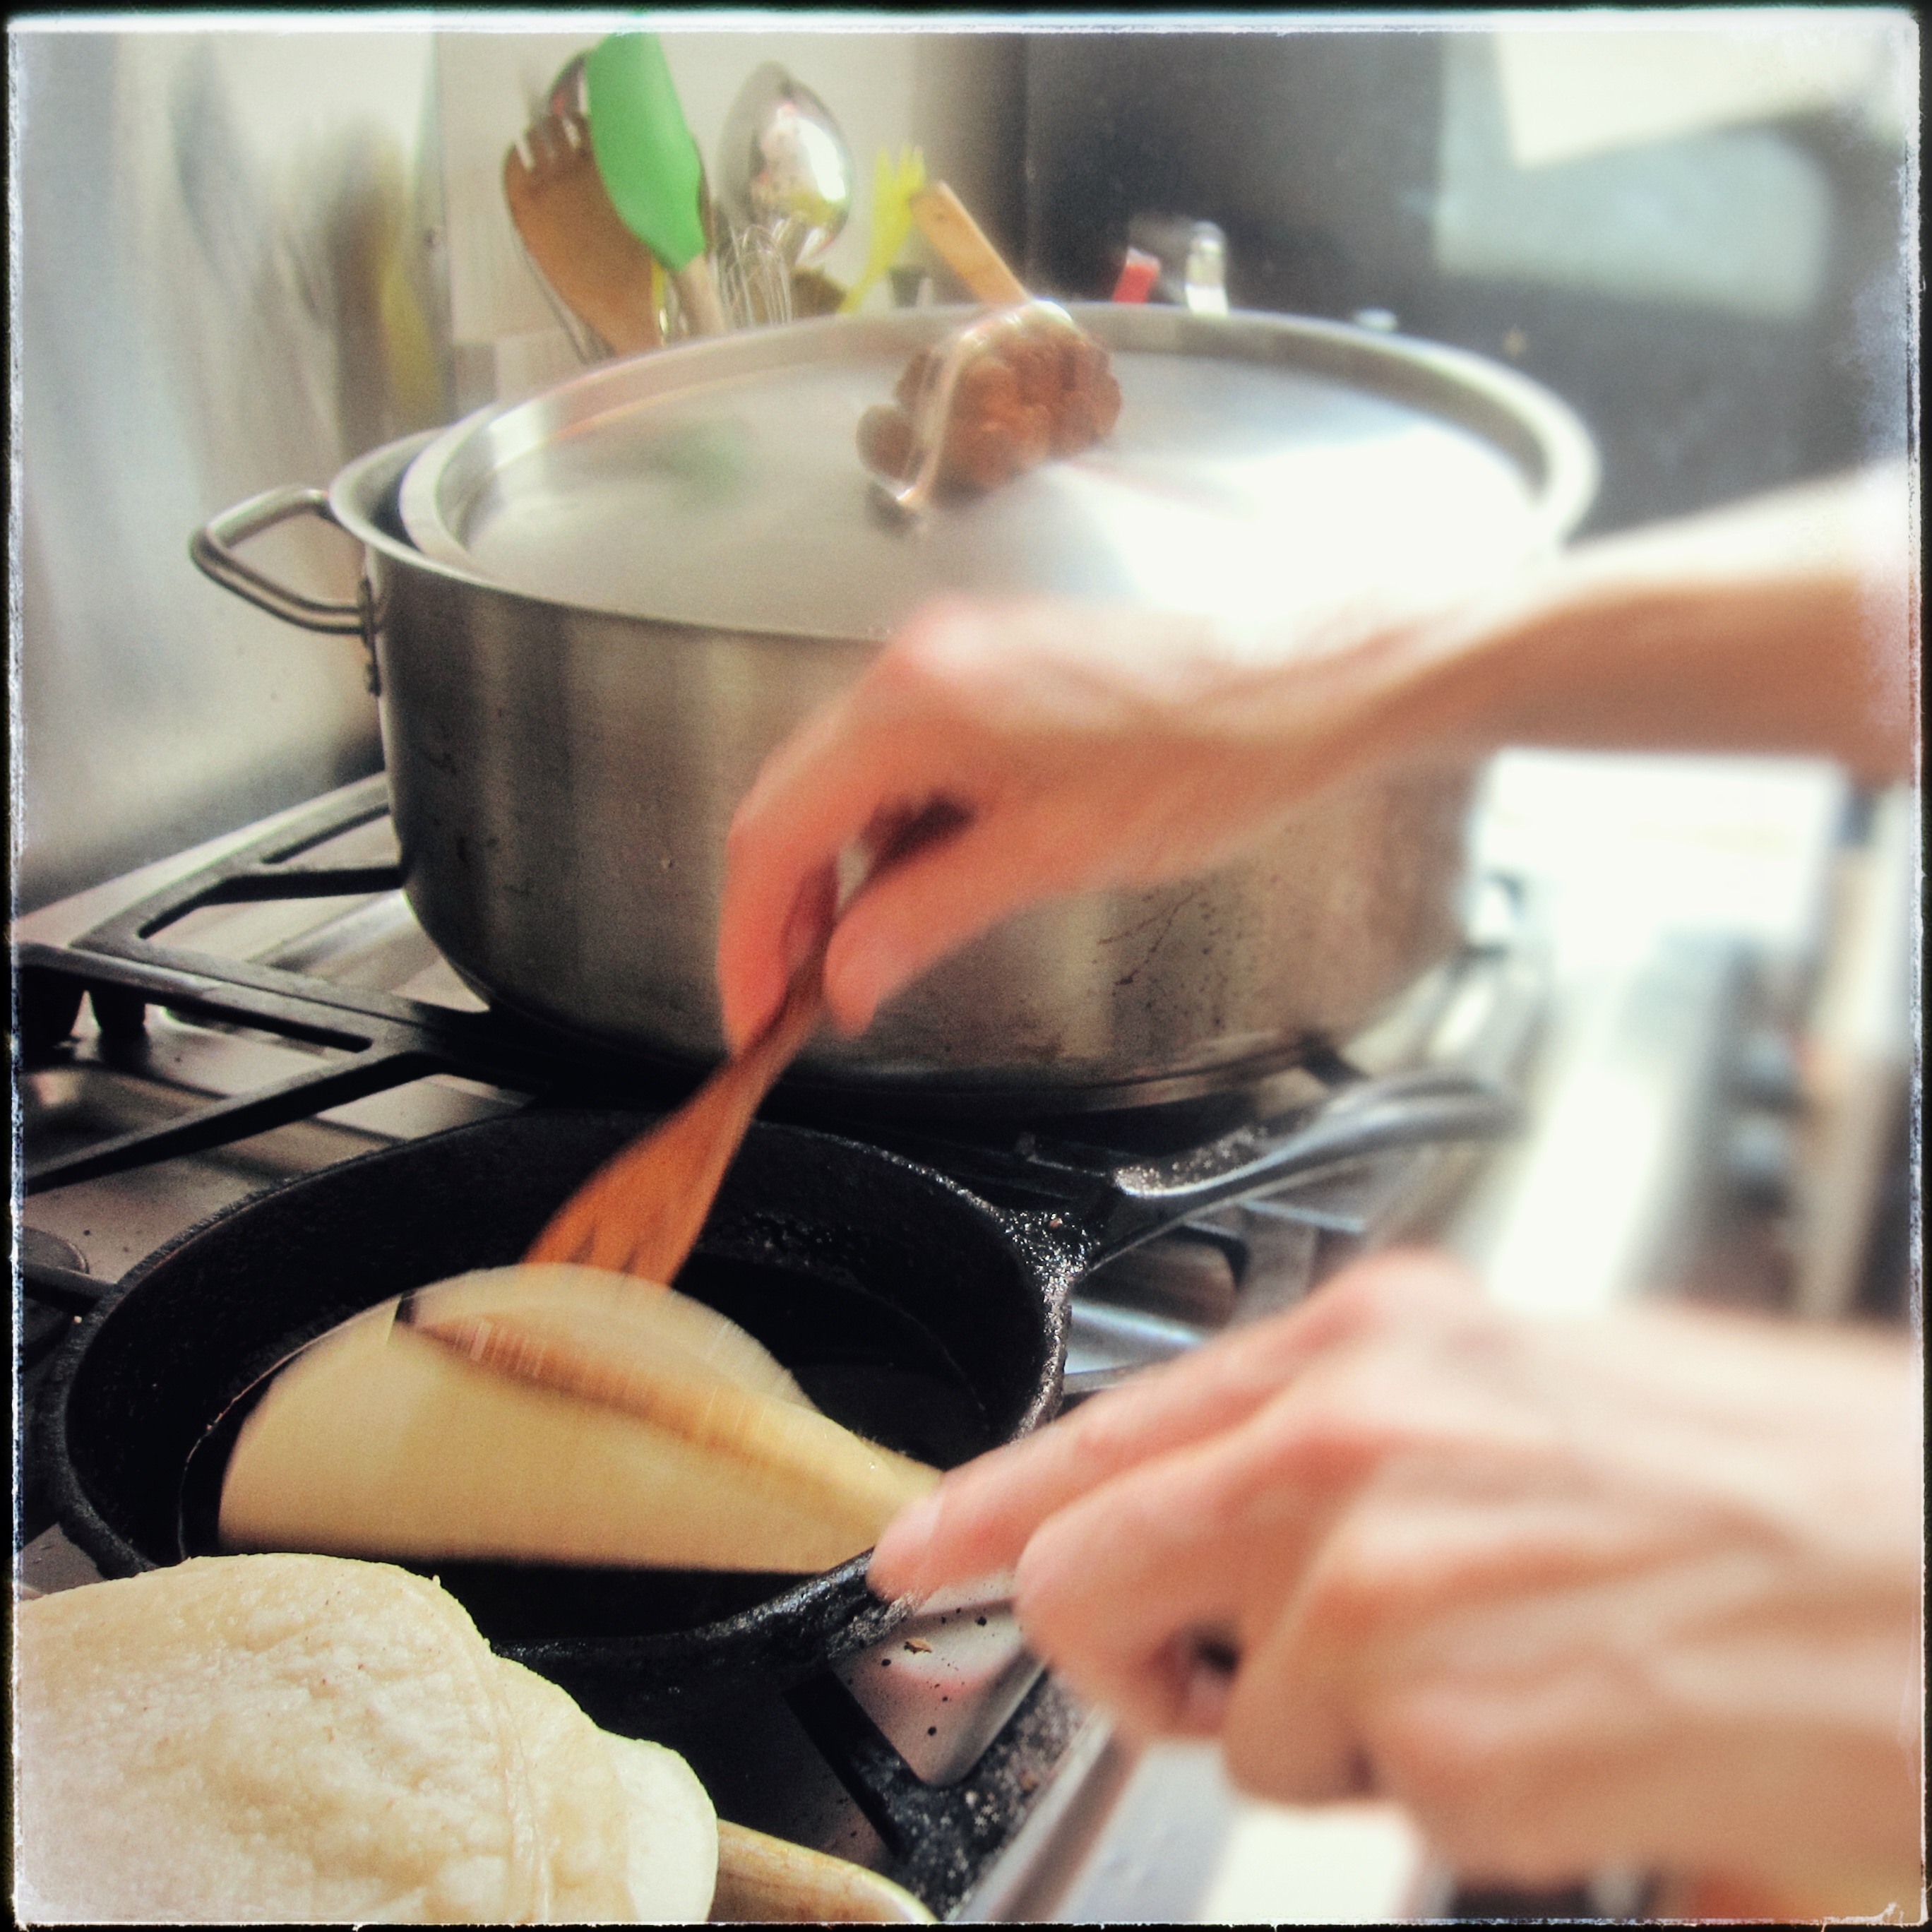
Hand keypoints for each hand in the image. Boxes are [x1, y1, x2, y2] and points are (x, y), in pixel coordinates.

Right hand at [716, 593, 1433, 1046]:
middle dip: (783, 908)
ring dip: (838, 871)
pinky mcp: (991, 672)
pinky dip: (892, 830)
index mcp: (915, 702)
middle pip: (792, 800)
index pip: (773, 831)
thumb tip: (847, 977)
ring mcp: (952, 659)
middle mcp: (917, 663)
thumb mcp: (1049, 859)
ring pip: (844, 782)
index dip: (748, 935)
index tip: (754, 1008)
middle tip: (796, 996)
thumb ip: (925, 917)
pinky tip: (922, 884)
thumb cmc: (1209, 756)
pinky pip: (903, 758)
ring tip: (865, 954)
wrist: (1311, 685)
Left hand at [870, 1253, 1923, 1912]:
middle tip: (1230, 1669)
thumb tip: (1209, 1506)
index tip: (917, 1556)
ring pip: (1233, 1722)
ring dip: (1338, 1729)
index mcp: (1369, 1344)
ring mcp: (1380, 1596)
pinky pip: (1354, 1803)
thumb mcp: (1521, 1385)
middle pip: (1094, 1575)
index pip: (1103, 1425)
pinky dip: (1434, 1794)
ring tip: (1497, 1673)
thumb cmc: (1759, 1480)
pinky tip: (1551, 1730)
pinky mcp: (1443, 1747)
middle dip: (1136, 1652)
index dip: (985, 1504)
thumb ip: (1340, 1435)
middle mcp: (1346, 1449)